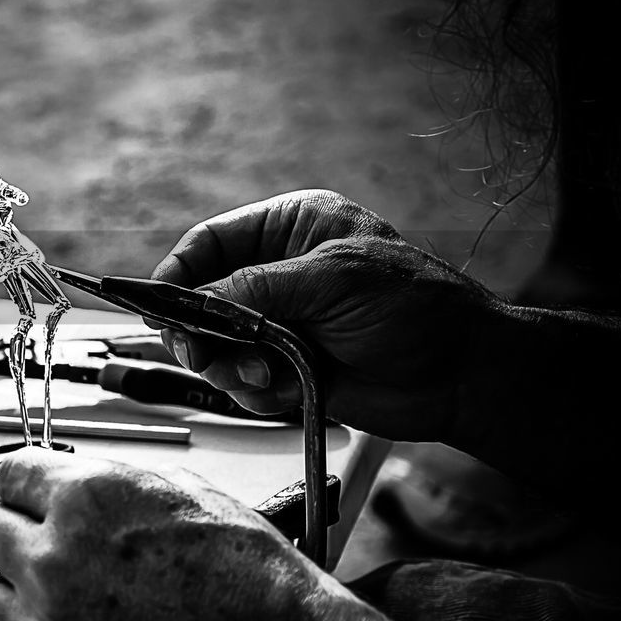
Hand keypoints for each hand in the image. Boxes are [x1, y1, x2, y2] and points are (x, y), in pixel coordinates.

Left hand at [0, 448, 465, 620]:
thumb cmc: (256, 585)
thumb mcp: (188, 496)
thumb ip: (113, 485)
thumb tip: (73, 482)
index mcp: (90, 497)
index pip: (10, 473)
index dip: (26, 488)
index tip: (30, 501)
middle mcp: (57, 557)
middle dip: (9, 538)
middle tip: (36, 554)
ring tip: (32, 606)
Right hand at [152, 189, 502, 441]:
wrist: (462, 377)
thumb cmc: (417, 309)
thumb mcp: (332, 280)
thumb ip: (256, 288)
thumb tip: (194, 301)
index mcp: (290, 229)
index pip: (210, 242)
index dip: (177, 271)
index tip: (158, 304)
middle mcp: (277, 274)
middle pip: (200, 298)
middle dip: (198, 330)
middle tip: (201, 353)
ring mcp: (280, 323)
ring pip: (215, 346)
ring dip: (230, 365)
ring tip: (266, 375)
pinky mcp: (286, 368)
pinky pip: (242, 381)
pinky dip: (256, 391)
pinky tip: (289, 389)